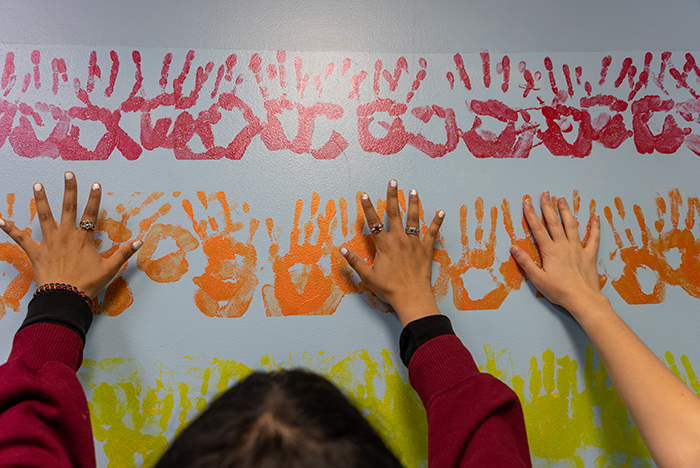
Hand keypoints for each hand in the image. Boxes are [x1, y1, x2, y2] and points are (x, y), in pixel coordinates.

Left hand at [0, 172, 141, 297]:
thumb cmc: (87, 283)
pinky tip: (0, 219)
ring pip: (44, 216)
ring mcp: (49, 242)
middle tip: (68, 174)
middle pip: (68, 208)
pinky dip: (9, 228)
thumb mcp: (110, 269)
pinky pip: (20, 238)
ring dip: (40, 200)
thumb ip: (124, 253)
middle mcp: (66, 235)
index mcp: (84, 238)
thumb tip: (140, 241)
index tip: (95, 184)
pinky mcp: (35, 251)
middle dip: (69, 190)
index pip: (91, 214)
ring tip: (37, 185)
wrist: (64, 296)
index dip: (94, 198)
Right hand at [341, 180, 443, 325]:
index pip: (374, 221)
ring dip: (413, 203)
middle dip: (392, 196)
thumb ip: (354, 261)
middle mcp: (399, 239)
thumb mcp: (367, 276)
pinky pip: (432, 233)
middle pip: (395, 213)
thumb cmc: (389, 288)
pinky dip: (436, 222)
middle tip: (392, 182)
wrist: (412, 297)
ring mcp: (414, 243)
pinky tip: (440, 212)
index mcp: (384, 244)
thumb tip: (341, 249)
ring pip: (413, 219)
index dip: (368, 207)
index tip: (364, 194)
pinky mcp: (426, 249)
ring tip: (413, 191)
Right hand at [509, 191, 601, 314]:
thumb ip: (525, 262)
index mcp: (550, 251)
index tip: (527, 202)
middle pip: (554, 222)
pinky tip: (596, 217)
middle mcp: (564, 246)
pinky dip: (595, 227)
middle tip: (545, 193)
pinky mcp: (589, 255)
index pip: (538, 229)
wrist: (583, 299)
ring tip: (562, 199)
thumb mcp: (537, 279)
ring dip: (566, 211)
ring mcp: (578, 249)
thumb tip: (514, 248)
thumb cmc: (559, 291)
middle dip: (548, 206)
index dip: (531, 214)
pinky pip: (593, 238)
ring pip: (571, 225)